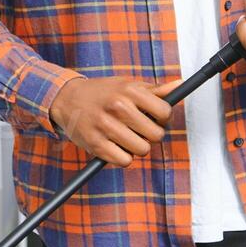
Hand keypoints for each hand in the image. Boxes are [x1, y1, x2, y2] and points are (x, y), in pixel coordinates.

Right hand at [49, 77, 174, 167]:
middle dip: (151, 134)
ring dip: (137, 147)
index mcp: (128, 90)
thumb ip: (154, 90)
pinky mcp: (96, 144)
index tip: (154, 117)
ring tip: (126, 136)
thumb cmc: (103, 93)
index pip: (164, 112)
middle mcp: (117, 107)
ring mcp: (105, 126)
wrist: (66, 98)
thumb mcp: (126, 85)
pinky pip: (125, 161)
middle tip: (140, 129)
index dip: (163, 117)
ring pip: (142, 150)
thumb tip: (179, 85)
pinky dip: (123, 157)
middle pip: (156, 135)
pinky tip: (116, 146)